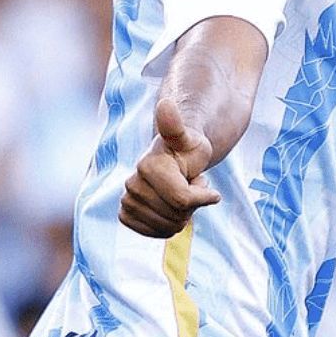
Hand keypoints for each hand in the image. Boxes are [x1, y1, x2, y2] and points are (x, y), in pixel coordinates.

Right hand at [120, 98, 220, 237]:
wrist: (170, 161)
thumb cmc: (186, 149)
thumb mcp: (188, 137)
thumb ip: (176, 125)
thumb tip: (166, 104)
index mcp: (148, 166)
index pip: (183, 200)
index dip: (202, 197)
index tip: (210, 187)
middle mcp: (132, 183)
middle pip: (176, 215)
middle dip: (191, 205)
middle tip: (189, 186)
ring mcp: (127, 200)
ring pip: (167, 227)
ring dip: (180, 216)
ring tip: (179, 195)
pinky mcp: (125, 214)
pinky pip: (152, 233)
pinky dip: (166, 227)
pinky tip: (168, 210)